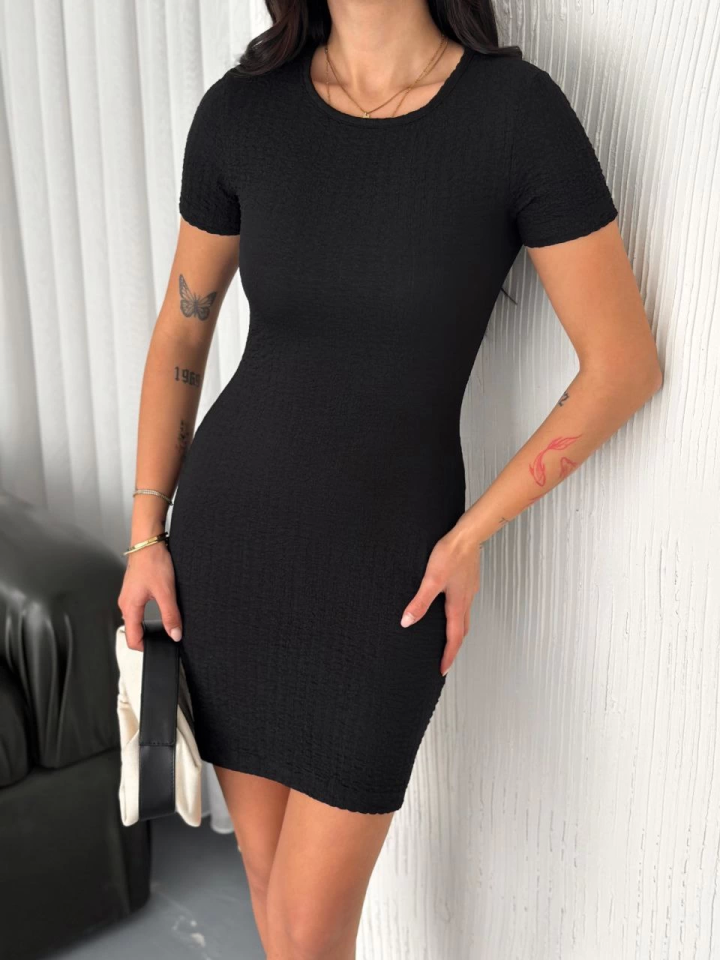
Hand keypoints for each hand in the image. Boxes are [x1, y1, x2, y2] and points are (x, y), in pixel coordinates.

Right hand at [118, 544, 182, 651]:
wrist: (148, 542)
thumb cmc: (153, 562)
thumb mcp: (166, 592)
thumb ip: (170, 615)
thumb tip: (175, 634)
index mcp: (129, 607)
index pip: (132, 638)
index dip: (145, 648)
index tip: (158, 650)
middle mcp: (125, 603)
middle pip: (133, 630)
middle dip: (147, 639)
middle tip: (164, 641)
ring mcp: (128, 596)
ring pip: (135, 619)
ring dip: (147, 626)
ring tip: (163, 627)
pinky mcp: (134, 590)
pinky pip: (138, 609)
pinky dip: (147, 615)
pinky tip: (159, 610)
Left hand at [400, 525, 483, 675]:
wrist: (467, 536)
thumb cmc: (451, 555)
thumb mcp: (431, 580)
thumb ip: (420, 602)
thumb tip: (407, 622)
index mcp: (457, 605)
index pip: (454, 638)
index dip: (448, 655)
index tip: (442, 669)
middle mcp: (466, 601)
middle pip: (462, 631)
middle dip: (454, 647)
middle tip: (445, 658)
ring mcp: (469, 591)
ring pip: (464, 617)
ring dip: (456, 631)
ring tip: (446, 637)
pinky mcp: (468, 581)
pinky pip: (464, 604)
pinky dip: (457, 614)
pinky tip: (448, 607)